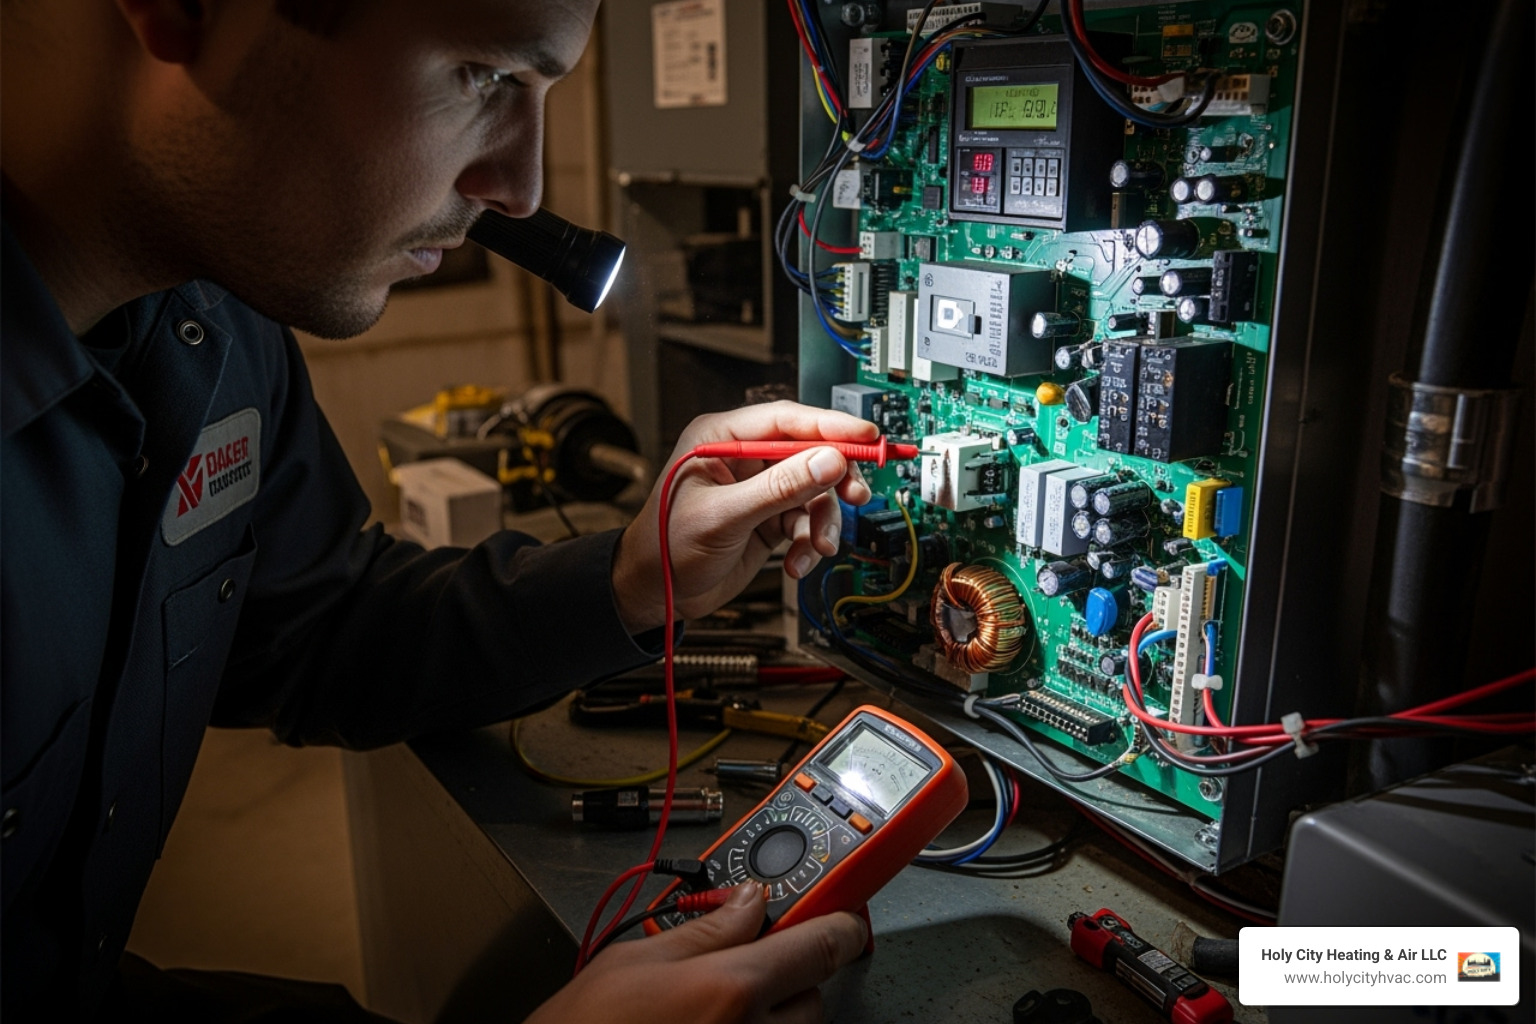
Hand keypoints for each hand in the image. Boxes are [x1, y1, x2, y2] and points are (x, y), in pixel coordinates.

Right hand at [524, 882, 867, 1023]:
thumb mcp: (633, 960)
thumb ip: (705, 928)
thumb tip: (749, 901)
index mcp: (729, 991)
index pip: (822, 944)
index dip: (840, 919)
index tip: (844, 909)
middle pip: (813, 991)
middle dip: (788, 970)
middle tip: (745, 960)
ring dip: (772, 1013)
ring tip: (713, 1007)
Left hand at [612, 402, 875, 632]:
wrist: (656, 596)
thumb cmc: (667, 548)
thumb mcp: (724, 516)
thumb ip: (779, 488)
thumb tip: (828, 461)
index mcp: (722, 438)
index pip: (786, 420)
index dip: (831, 427)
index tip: (868, 437)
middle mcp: (744, 459)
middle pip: (809, 453)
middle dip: (834, 479)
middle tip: (856, 495)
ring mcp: (759, 489)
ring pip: (813, 492)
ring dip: (821, 522)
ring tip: (818, 547)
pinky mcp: (768, 518)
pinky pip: (805, 522)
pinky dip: (808, 544)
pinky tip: (797, 563)